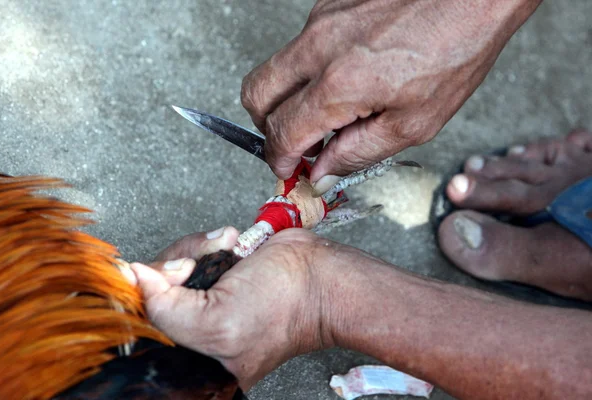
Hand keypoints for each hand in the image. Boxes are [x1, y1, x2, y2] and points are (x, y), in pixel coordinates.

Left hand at [130, 227, 337, 389]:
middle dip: (173, 268)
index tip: (164, 278)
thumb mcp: (217, 325)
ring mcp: (206, 295)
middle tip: (197, 266)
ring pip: (170, 266)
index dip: (145, 298)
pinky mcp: (218, 270)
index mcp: (194, 356)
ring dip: (195, 249)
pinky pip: (191, 249)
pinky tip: (231, 242)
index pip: (144, 326)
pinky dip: (205, 240)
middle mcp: (196, 327)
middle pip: (152, 292)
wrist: (320, 274)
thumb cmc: (284, 308)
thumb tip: (132, 279)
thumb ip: (165, 309)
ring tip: (226, 249)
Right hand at [241, 0, 540, 191]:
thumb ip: (358, 153)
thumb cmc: (455, 50)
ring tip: (325, 114)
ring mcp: (318, 22)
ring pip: (273, 69)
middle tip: (295, 144)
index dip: (279, 160)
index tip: (288, 170)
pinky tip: (341, 79)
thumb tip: (323, 172)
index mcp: (340, 84)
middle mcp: (319, 48)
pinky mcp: (325, 6)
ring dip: (286, 100)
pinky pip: (297, 48)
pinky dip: (306, 73)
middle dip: (266, 128)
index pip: (282, 133)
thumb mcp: (414, 124)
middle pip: (255, 96)